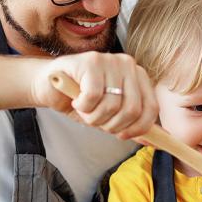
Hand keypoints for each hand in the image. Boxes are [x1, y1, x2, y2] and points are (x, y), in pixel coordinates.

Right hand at [31, 52, 157, 140]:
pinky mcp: (90, 62)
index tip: (122, 135)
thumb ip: (130, 124)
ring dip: (94, 117)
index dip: (138, 128)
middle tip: (96, 120)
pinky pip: (93, 97)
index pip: (151, 107)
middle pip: (132, 109)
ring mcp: (109, 60)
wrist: (49, 85)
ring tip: (85, 110)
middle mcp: (128, 64)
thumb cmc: (81, 99)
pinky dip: (83, 107)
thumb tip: (151, 141)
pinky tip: (76, 100)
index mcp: (138, 76)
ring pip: (112, 105)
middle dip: (112, 125)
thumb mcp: (109, 114)